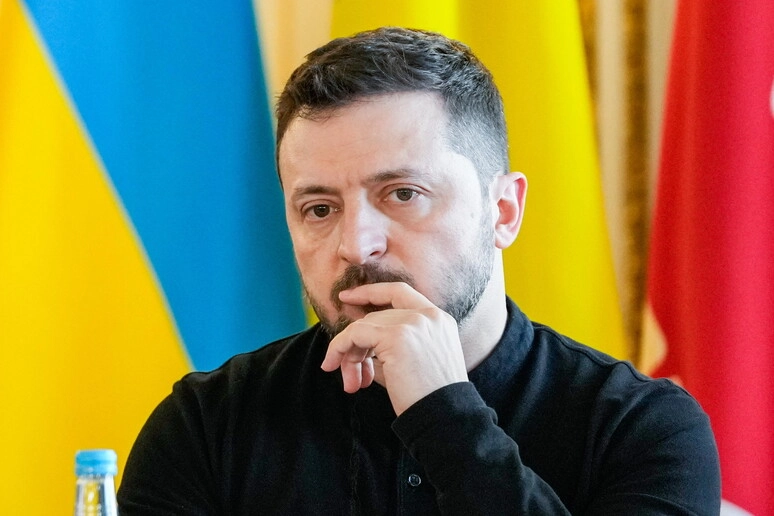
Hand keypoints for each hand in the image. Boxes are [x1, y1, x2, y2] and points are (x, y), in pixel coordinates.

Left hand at [320, 282, 467, 414]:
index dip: (370, 292)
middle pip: (376, 316)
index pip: (399, 292)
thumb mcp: (411, 363)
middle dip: (356, 344)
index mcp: (438, 319)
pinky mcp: (397, 336)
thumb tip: (352, 345)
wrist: (444, 418)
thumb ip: (387, 346)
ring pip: (364, 326)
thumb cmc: (428, 398)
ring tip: (351, 382)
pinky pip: (355, 335)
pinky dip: (341, 349)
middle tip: (351, 376)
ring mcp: (414, 323)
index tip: (346, 297)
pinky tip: (339, 369)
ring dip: (349, 354)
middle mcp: (428, 316)